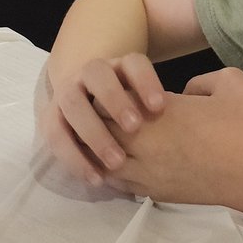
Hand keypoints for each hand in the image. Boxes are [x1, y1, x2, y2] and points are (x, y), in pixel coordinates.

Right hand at [38, 53, 165, 187]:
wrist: (88, 98)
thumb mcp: (147, 97)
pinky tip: (96, 179)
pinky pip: (56, 134)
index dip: (145, 82)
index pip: (133, 63)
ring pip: (74, 102)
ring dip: (93, 131)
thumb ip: (160, 103)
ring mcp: (69, 91)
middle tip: (135, 128)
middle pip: (98, 76)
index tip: (160, 107)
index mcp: (119, 65)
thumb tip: (191, 108)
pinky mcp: (51, 115)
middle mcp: (91, 72)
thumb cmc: (131, 106)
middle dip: (115, 101)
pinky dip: (74, 158)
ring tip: (117, 162)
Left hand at [106, 68, 242, 213]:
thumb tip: (184, 94)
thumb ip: (198, 81)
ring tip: (111, 136)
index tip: (116, 86)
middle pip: (100, 130)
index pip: (110, 99)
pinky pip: (121, 184)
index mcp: (159, 111)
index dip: (109, 92)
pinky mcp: (159, 195)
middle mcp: (146, 143)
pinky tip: (123, 162)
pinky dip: (115, 172)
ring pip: (104, 161)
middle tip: (108, 110)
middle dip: (100, 119)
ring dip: (103, 148)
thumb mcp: (228, 80)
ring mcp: (150, 173)